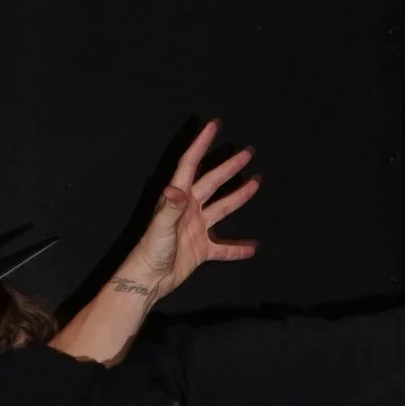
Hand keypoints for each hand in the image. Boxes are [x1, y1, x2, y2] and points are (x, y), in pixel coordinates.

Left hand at [112, 117, 260, 305]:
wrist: (148, 280)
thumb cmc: (150, 251)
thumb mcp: (160, 227)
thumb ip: (170, 208)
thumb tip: (176, 189)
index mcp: (179, 198)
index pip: (190, 165)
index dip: (201, 144)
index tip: (213, 125)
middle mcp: (189, 209)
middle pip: (212, 182)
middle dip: (229, 167)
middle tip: (248, 152)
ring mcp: (196, 229)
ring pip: (222, 208)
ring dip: (239, 197)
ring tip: (256, 183)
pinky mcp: (201, 250)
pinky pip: (224, 248)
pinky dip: (237, 248)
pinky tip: (253, 247)